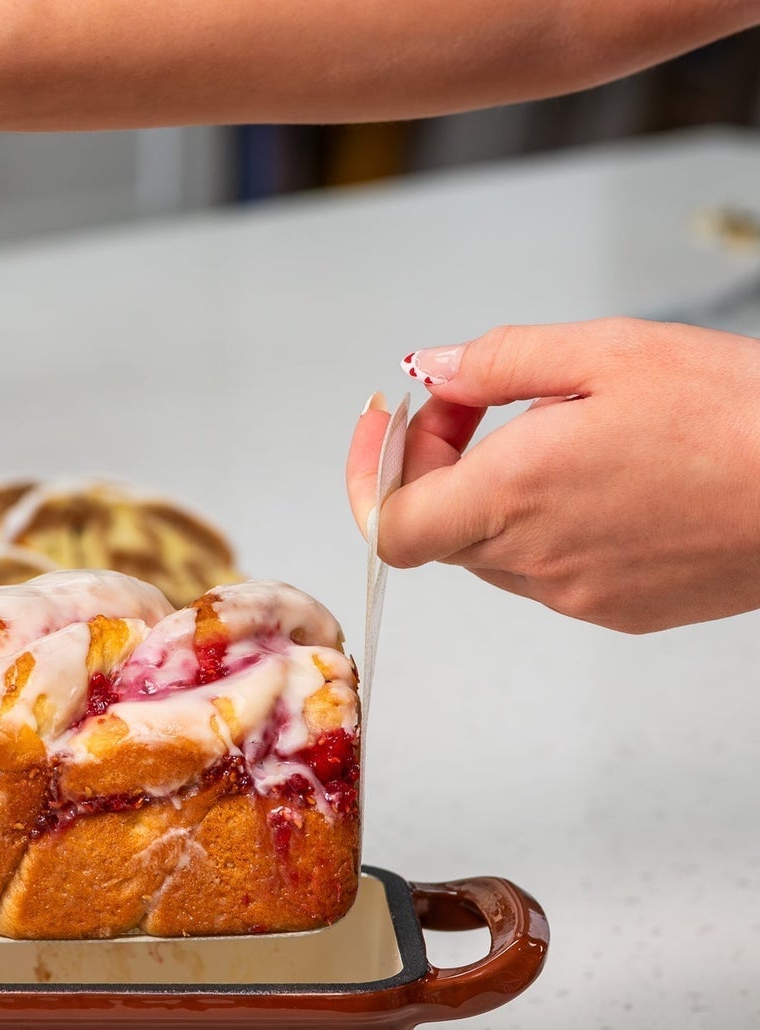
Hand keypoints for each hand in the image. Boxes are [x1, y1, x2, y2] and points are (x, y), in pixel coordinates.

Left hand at [345, 318, 759, 631]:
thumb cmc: (736, 415)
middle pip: (436, 528)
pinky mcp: (615, 609)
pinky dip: (546, 525)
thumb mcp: (609, 351)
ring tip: (564, 434)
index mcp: (513, 494)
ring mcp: (573, 594)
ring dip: (494, 496)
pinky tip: (603, 479)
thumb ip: (499, 362)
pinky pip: (547, 571)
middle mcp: (532, 558)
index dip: (374, 475)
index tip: (392, 425)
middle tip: (481, 403)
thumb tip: (433, 369)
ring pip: (490, 551)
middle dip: (438, 464)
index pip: (389, 525)